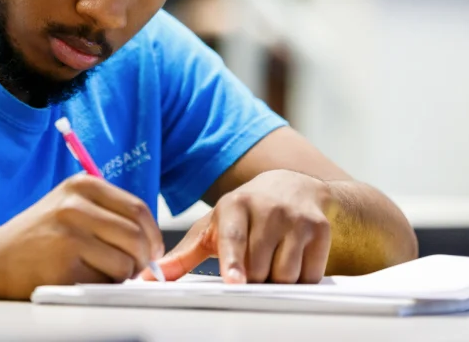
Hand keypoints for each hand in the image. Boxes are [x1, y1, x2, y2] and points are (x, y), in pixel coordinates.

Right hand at [0, 173, 163, 300]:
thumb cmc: (37, 237)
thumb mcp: (70, 208)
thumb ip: (108, 214)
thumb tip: (152, 239)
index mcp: (82, 185)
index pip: (138, 209)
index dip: (153, 235)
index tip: (152, 250)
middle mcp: (76, 205)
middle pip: (137, 237)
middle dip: (143, 260)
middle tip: (134, 271)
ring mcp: (69, 235)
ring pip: (126, 263)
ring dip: (122, 277)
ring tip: (100, 273)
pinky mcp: (63, 265)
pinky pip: (104, 283)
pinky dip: (101, 288)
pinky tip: (80, 280)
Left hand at [145, 170, 334, 283]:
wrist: (294, 186)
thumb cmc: (245, 213)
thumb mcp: (213, 227)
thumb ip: (183, 255)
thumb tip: (148, 276)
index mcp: (235, 205)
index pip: (234, 239)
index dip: (233, 262)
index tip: (233, 281)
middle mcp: (267, 208)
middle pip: (259, 268)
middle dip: (254, 277)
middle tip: (253, 264)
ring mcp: (296, 218)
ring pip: (286, 274)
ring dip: (278, 280)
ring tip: (272, 259)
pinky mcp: (320, 228)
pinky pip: (310, 274)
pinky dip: (301, 277)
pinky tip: (294, 259)